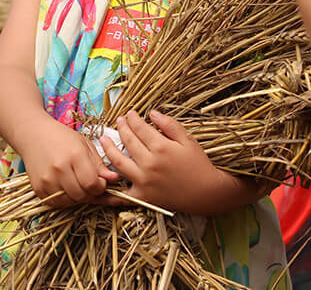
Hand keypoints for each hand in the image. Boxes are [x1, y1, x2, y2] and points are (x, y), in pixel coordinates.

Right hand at [20, 121, 118, 207]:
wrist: (33, 134)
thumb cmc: (62, 137)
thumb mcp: (84, 145)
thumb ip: (99, 164)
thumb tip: (114, 179)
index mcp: (74, 155)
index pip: (92, 184)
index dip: (100, 187)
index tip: (100, 182)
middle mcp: (59, 169)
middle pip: (82, 195)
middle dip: (90, 193)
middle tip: (89, 185)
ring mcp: (47, 179)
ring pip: (70, 202)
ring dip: (77, 198)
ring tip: (77, 184)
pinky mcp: (38, 188)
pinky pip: (56, 203)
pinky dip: (64, 200)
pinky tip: (65, 187)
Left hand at [96, 110, 254, 214]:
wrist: (207, 193)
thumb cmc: (199, 164)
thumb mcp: (187, 140)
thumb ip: (169, 124)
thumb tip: (152, 113)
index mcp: (161, 147)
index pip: (139, 128)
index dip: (132, 118)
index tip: (129, 113)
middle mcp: (149, 164)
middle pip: (128, 141)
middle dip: (121, 128)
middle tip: (118, 121)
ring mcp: (144, 181)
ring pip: (118, 162)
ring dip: (108, 148)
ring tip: (103, 139)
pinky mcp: (143, 196)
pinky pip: (123, 192)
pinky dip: (112, 186)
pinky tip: (103, 176)